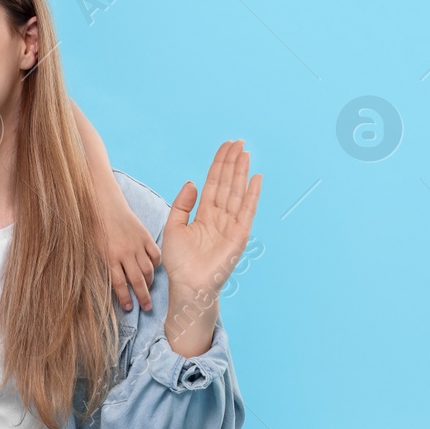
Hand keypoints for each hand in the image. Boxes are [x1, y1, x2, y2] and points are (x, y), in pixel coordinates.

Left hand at [99, 189, 160, 311]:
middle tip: (148, 307)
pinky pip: (155, 254)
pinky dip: (156, 264)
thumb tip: (111, 285)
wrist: (104, 205)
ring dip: (150, 282)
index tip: (129, 308)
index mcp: (109, 257)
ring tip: (149, 290)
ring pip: (148, 269)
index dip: (125, 298)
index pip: (120, 284)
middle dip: (143, 296)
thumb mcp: (94, 249)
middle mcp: (125, 253)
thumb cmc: (94, 228)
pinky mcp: (145, 236)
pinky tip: (154, 270)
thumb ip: (102, 266)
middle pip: (137, 280)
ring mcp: (137, 244)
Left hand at [160, 140, 260, 296]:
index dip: (219, 165)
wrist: (188, 286)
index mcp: (204, 214)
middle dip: (232, 163)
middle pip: (227, 184)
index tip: (225, 147)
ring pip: (237, 192)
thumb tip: (193, 183)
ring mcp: (231, 225)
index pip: (213, 183)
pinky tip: (256, 179)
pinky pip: (247, 211)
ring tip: (245, 153)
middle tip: (238, 142)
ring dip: (242, 173)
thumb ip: (182, 204)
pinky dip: (252, 195)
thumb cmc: (180, 262)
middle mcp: (220, 217)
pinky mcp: (239, 236)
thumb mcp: (174, 227)